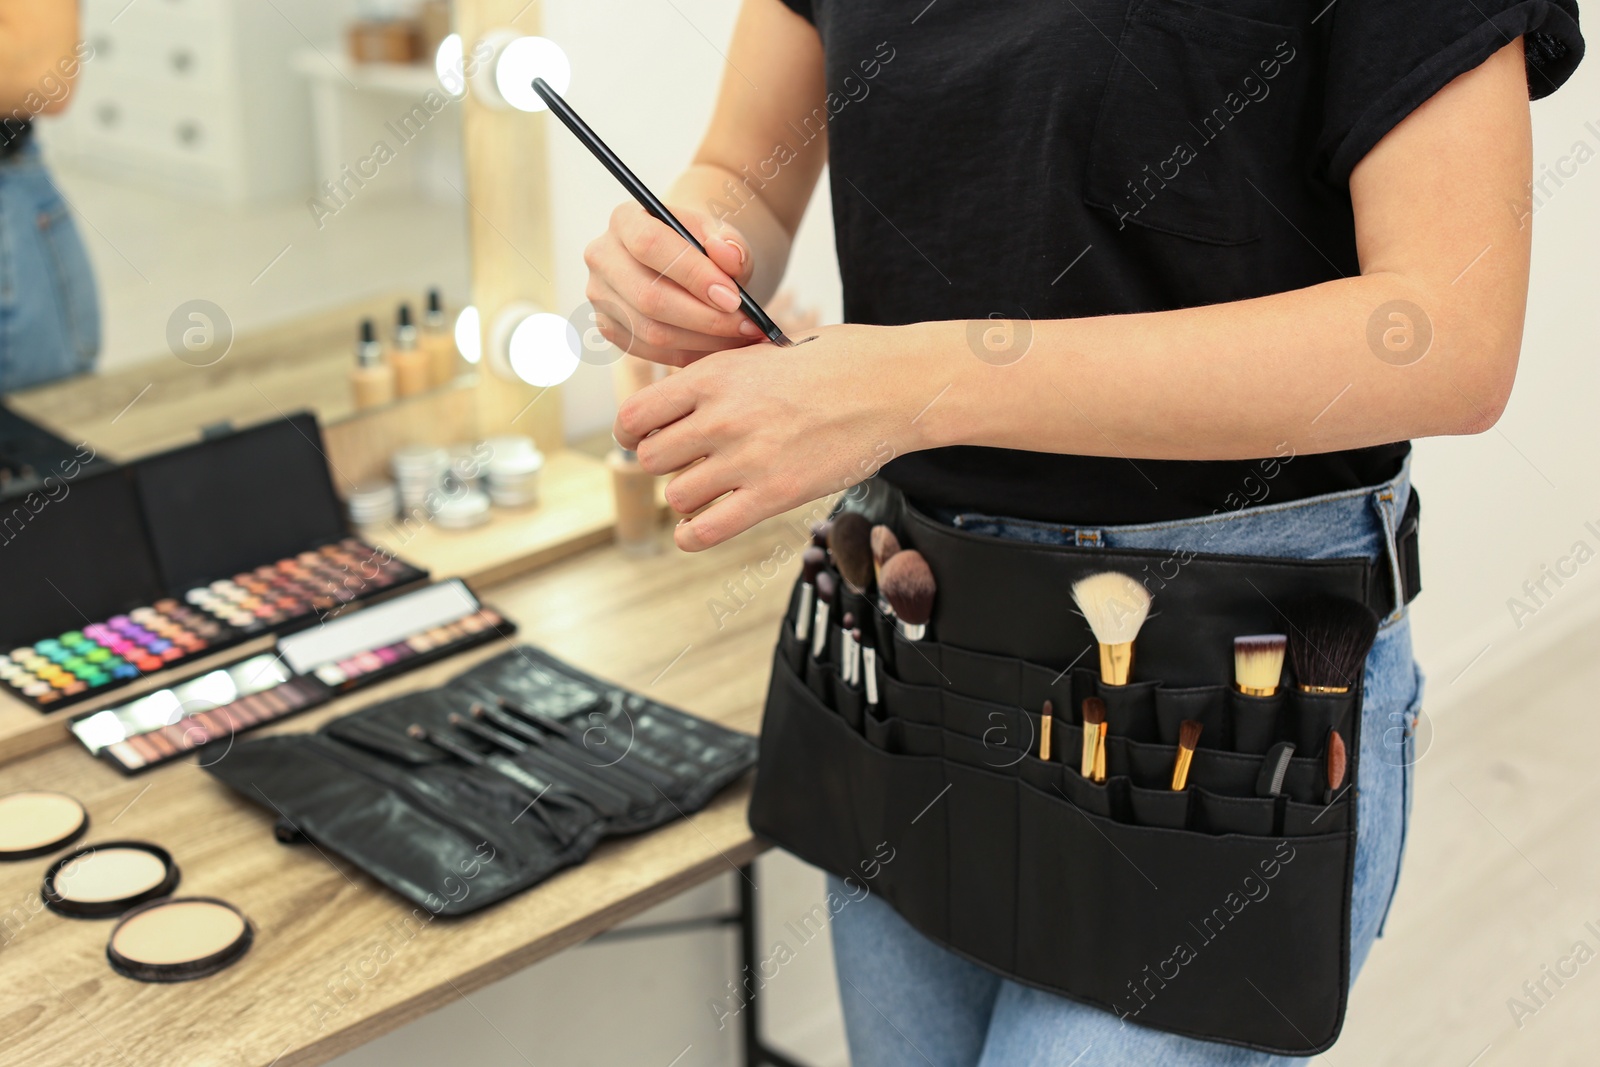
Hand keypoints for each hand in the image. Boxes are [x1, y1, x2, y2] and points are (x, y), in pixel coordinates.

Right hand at [584, 202, 762, 367]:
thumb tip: (728, 255)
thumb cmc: (703, 245)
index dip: (693, 274)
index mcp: (624, 220)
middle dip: (705, 317)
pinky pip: (652, 353)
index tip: (734, 298)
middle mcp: (602, 257)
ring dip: (704, 341)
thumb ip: (731, 243)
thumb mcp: (722, 236)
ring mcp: (601, 297)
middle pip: (649, 297)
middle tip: (747, 325)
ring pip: (651, 332)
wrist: (685, 262)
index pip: (650, 244)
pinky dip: (692, 354)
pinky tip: (722, 347)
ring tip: (742, 338)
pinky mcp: (610, 329)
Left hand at [614, 323, 934, 549]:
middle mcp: (722, 417)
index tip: (643, 438)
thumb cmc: (838, 362)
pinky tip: (699, 528)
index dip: (632, 432)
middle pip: (650, 459)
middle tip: (685, 464)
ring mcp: (747, 458)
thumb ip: (721, 374)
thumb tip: (682, 395)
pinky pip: (707, 530)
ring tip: (708, 490)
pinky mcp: (775, 495)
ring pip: (677, 495)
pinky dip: (693, 536)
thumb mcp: (766, 350)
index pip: (637, 415)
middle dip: (663, 464)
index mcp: (715, 374)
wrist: (893, 385)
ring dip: (686, 497)